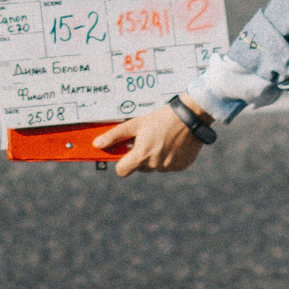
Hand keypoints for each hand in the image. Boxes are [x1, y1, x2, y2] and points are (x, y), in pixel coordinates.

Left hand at [94, 99, 210, 175]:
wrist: (190, 117)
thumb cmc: (160, 118)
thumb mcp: (136, 124)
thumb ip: (116, 136)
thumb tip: (97, 144)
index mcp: (141, 155)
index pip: (122, 171)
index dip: (122, 163)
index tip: (126, 153)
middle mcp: (155, 165)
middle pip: (139, 167)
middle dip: (141, 156)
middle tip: (148, 139)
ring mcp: (169, 167)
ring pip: (155, 166)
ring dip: (155, 156)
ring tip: (163, 138)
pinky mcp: (181, 166)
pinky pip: (169, 166)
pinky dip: (169, 157)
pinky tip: (173, 143)